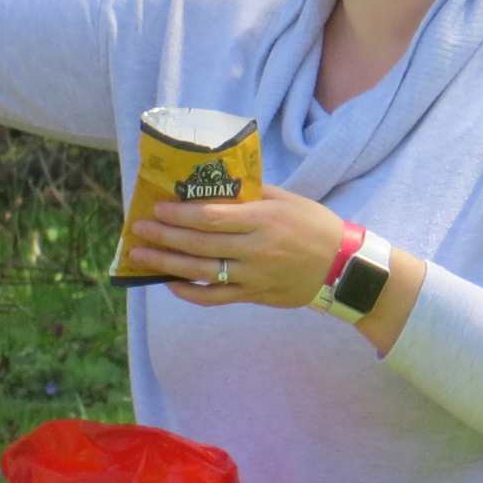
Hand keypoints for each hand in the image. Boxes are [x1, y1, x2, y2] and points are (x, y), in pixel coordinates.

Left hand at [123, 183, 344, 309]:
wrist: (344, 267)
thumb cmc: (313, 225)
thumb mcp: (285, 199)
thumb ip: (249, 193)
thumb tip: (212, 184)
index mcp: (262, 220)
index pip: (211, 218)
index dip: (180, 214)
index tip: (157, 207)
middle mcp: (255, 249)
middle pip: (200, 244)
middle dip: (164, 236)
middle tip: (138, 228)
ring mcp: (254, 276)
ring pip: (202, 272)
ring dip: (166, 264)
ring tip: (140, 256)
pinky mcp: (255, 295)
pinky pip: (216, 297)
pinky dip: (190, 292)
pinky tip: (170, 283)